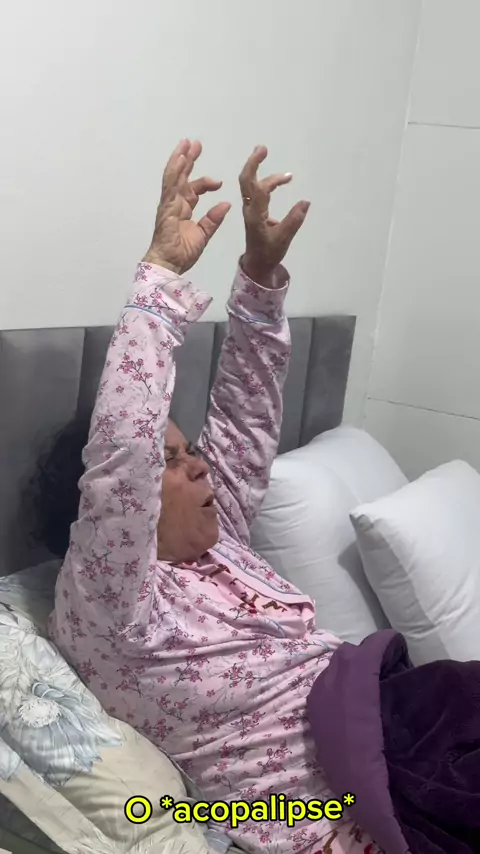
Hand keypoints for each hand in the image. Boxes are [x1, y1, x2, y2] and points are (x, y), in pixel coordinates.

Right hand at [143, 140, 230, 274]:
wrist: (169, 264)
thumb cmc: (181, 253)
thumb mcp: (204, 234)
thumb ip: (213, 219)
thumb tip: (226, 204)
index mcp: (183, 209)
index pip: (194, 190)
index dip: (205, 183)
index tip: (218, 182)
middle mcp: (175, 203)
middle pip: (182, 176)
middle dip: (188, 159)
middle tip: (195, 143)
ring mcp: (168, 204)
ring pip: (174, 176)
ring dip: (180, 158)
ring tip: (186, 143)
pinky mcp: (166, 207)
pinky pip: (170, 186)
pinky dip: (174, 171)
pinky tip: (180, 159)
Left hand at [239, 146, 309, 286]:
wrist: (257, 263)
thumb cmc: (269, 253)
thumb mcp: (283, 239)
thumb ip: (294, 221)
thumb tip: (306, 201)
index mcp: (255, 215)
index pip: (258, 191)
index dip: (269, 178)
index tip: (286, 174)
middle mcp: (250, 209)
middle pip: (246, 181)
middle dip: (253, 163)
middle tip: (262, 148)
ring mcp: (250, 208)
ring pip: (251, 185)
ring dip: (260, 170)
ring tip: (273, 162)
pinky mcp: (253, 209)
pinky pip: (255, 190)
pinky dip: (265, 180)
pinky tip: (281, 181)